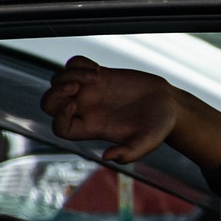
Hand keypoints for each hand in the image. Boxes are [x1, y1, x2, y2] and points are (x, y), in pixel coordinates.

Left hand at [42, 57, 180, 164]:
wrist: (170, 106)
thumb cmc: (159, 128)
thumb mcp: (147, 143)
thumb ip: (130, 153)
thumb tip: (106, 157)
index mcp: (92, 128)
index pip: (60, 127)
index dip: (58, 116)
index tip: (74, 105)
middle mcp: (87, 110)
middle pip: (50, 103)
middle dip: (56, 93)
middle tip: (75, 86)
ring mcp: (91, 92)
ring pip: (59, 80)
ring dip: (70, 75)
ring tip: (96, 75)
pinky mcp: (100, 76)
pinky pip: (74, 65)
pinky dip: (78, 64)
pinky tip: (97, 70)